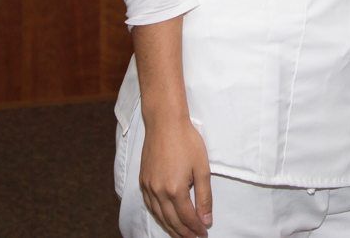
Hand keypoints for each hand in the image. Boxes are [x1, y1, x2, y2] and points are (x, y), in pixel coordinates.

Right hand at [139, 114, 212, 237]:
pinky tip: (165, 218)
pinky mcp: (143, 181)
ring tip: (181, 234)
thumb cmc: (186, 141)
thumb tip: (206, 219)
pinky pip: (150, 206)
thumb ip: (204, 196)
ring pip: (159, 216)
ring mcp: (149, 187)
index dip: (196, 228)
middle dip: (184, 232)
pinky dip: (159, 216)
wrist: (165, 123)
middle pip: (172, 221)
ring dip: (171, 228)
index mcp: (175, 190)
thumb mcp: (202, 168)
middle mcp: (159, 192)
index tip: (204, 233)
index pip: (187, 218)